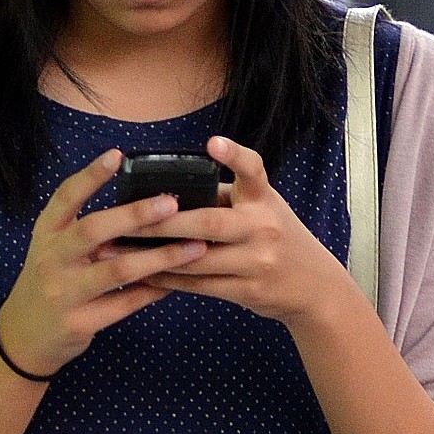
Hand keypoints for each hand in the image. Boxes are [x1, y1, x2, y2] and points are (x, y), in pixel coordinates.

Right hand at [0, 149, 208, 375]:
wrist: (24, 334)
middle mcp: (52, 259)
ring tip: (195, 246)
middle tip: (171, 203)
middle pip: (93, 230)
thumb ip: (84, 228)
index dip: (91, 175)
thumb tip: (141, 204)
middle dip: (134, 215)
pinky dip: (154, 290)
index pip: (66, 197)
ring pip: (117, 270)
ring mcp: (64, 292)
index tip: (117, 155)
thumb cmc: (50, 280)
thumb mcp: (54, 248)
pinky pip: (125, 303)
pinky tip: (179, 280)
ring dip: (160, 257)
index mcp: (47, 233)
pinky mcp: (79, 322)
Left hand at [140, 134, 348, 330]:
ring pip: (198, 259)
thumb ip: (227, 198)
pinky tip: (143, 273)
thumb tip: (169, 191)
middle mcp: (263, 227)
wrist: (315, 286)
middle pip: (209, 222)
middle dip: (165, 222)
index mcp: (264, 199)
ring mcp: (257, 262)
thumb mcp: (264, 208)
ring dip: (155, 255)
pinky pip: (200, 285)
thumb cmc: (277, 238)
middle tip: (128, 217)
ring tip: (119, 248)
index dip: (233, 155)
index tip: (212, 143)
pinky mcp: (248, 291)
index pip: (253, 170)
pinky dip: (168, 280)